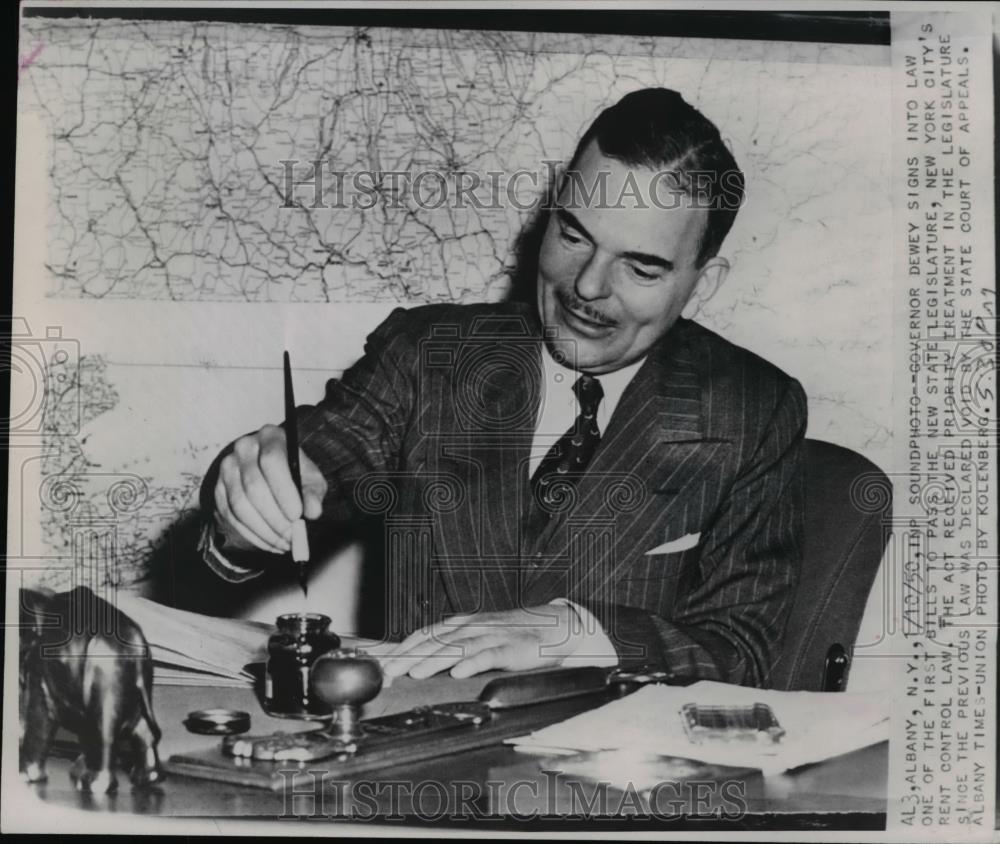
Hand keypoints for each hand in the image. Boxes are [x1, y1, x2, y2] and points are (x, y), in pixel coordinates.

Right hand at [213, 424, 327, 553]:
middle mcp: (244, 448)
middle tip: (292, 537)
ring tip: (285, 543)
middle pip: (254, 486)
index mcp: (271, 437)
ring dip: (264, 530)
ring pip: (240, 505)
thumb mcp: (311, 478)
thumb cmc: (296, 474)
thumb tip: (313, 512)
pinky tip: (270, 542)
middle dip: (275, 517)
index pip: (272, 460)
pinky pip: (230, 516)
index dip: (284, 491)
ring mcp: (227, 468)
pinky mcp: (218, 488)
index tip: (298, 516)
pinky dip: (251, 534)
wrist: (272, 473)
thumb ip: (314, 493)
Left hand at [380, 605, 580, 679]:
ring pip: (457, 647)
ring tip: (416, 673)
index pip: (425, 634)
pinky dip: (472, 663)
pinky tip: (459, 672)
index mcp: (461, 624)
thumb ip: (451, 646)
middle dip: (410, 657)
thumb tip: (417, 662)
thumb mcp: (477, 636)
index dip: (403, 649)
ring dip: (435, 660)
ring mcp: (491, 636)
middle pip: (436, 641)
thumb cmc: (510, 635)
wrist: (552, 627)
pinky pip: (488, 655)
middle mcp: (472, 627)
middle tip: (389, 672)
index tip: (383, 664)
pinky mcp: (509, 648)